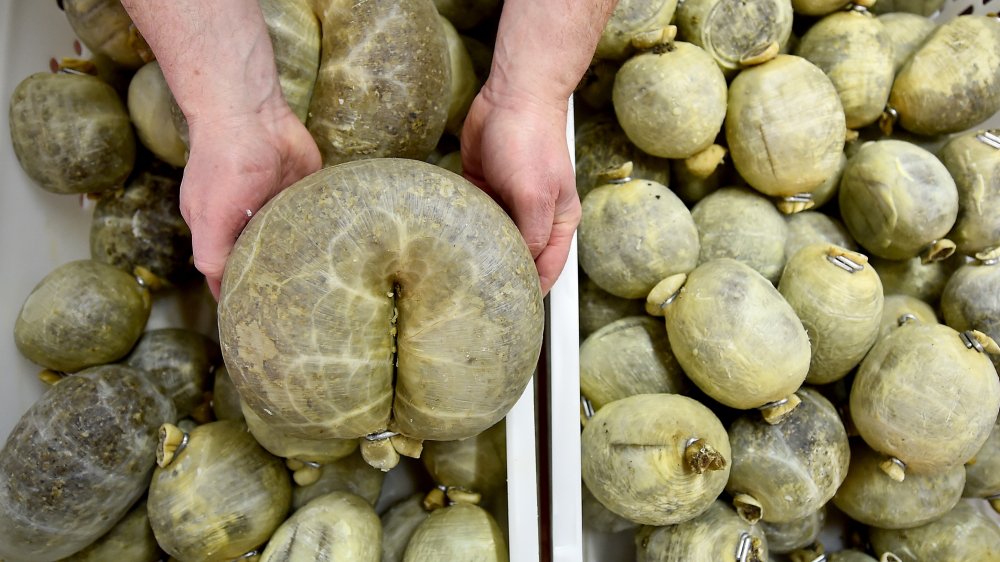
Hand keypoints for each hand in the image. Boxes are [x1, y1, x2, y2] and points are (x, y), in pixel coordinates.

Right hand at [181, 100, 320, 298]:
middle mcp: (247, 220)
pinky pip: (314, 219)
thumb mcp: (210, 216)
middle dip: (276, 281)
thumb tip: (219, 286)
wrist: (254, 114)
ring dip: (303, 259)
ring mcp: (276, 206)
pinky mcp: (303, 191)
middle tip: (298, 312)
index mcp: (219, 228)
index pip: (228, 270)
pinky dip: (323, 234)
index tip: (255, 319)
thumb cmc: (225, 162)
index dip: (238, 293)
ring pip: (291, 242)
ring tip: (323, 291)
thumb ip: (212, 252)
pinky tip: (338, 255)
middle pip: (262, 258)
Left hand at [460, 85, 580, 294]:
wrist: (510, 96)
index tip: (509, 315)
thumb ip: (531, 235)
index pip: (546, 270)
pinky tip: (445, 244)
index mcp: (556, 223)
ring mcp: (507, 204)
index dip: (530, 293)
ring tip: (454, 280)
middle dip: (499, 278)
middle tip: (474, 302)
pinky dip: (459, 230)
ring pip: (491, 241)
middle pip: (517, 258)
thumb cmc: (532, 140)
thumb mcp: (534, 195)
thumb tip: (520, 268)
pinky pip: (470, 219)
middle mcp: (533, 218)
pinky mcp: (482, 190)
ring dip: (476, 254)